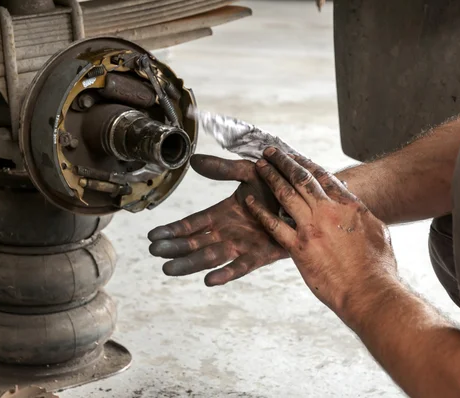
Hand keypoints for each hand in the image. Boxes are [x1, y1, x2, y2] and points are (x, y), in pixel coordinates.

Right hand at [148, 154, 288, 285]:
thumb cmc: (276, 185)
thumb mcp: (247, 172)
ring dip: (189, 264)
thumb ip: (222, 169)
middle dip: (174, 249)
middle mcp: (228, 232)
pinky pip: (240, 267)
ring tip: (169, 269)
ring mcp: (242, 245)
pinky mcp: (260, 255)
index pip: (192, 224)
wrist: (306, 197)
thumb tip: (193, 161)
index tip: (153, 236)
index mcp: (222, 214)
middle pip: (195, 243)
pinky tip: (209, 280)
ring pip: (210, 257)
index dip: (173, 230)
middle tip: (155, 253)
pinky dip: (226, 274)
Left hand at [245, 148, 397, 317]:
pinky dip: (260, 211)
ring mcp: (312, 228)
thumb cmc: (378, 268)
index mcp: (349, 206)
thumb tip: (356, 209)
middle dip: (284, 162)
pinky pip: (274, 225)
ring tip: (260, 166)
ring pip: (286, 194)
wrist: (369, 292)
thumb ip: (361, 216)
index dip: (306, 163)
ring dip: (271, 177)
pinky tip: (249, 202)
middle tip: (271, 152)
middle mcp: (328, 211)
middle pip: (302, 178)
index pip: (324, 176)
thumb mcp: (378, 232)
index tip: (294, 155)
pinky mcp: (299, 248)